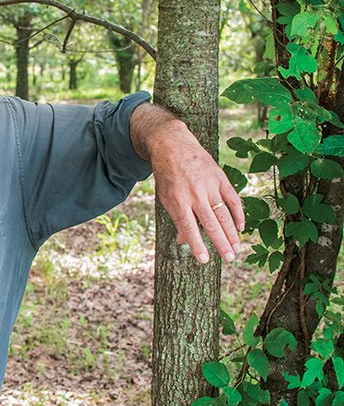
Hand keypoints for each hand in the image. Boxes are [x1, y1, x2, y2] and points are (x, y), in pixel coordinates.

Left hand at [148, 119, 244, 263]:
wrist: (173, 145)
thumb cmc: (167, 175)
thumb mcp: (164, 196)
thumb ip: (176, 218)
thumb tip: (184, 241)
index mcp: (178, 200)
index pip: (189, 227)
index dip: (197, 245)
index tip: (205, 260)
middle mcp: (195, 194)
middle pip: (211, 224)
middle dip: (221, 243)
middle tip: (230, 259)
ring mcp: (209, 185)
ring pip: (224, 214)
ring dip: (232, 233)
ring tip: (237, 249)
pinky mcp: (220, 178)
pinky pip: (233, 199)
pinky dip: (238, 214)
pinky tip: (241, 228)